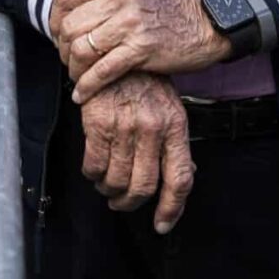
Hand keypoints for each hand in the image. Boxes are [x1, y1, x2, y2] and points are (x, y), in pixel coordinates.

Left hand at [52, 0, 230, 101]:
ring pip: (83, 49)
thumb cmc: (156, 4)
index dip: (53, 18)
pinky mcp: (140, 49)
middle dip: (62, 48)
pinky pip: (103, 70)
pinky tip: (82, 93)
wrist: (196, 25)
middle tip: (67, 57)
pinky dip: (88, 85)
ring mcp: (130, 24)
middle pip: (70, 26)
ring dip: (73, 68)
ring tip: (76, 73)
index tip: (57, 32)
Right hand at [76, 72, 194, 230]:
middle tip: (122, 202)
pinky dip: (93, 175)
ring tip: (107, 185)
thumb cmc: (145, 84)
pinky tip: (94, 169)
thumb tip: (185, 176)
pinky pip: (94, 166)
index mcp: (175, 126)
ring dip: (109, 191)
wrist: (115, 54)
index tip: (162, 225)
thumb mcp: (170, 108)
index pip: (179, 179)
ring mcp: (125, 127)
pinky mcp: (98, 124)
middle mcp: (152, 128)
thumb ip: (175, 143)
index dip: (171, 208)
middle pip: (144, 187)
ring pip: (116, 181)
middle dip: (131, 202)